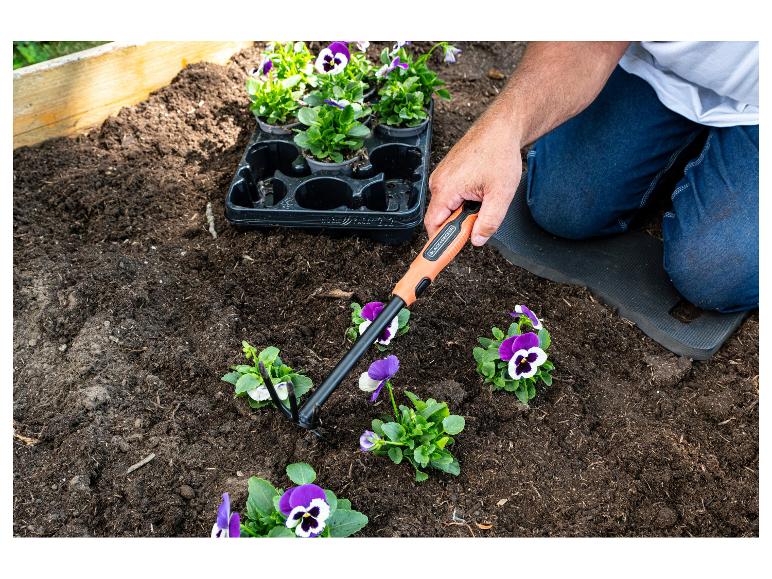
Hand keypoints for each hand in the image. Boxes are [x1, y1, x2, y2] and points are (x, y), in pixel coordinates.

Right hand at [425, 113, 521, 245]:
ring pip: (447, 206)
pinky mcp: (447, 172)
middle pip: (441, 218)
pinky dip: (463, 199)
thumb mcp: (501, 194)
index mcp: (446, 189)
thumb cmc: (499, 154)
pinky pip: (450, 195)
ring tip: (483, 196)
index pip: (433, 226)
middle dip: (460, 223)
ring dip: (464, 210)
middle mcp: (438, 182)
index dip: (441, 242)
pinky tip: (479, 188)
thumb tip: (477, 240)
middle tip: (481, 214)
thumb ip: (489, 222)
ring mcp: (441, 175)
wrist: (501, 128)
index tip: (443, 255)